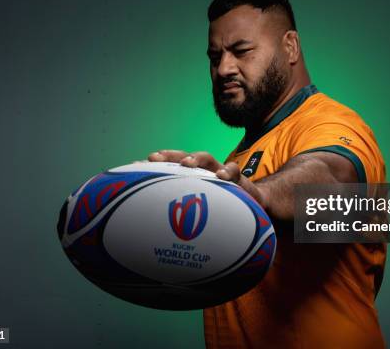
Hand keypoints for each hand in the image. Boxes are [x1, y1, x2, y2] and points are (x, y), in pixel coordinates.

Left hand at [147, 150, 268, 208]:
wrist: (252, 207)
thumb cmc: (220, 211)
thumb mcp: (200, 213)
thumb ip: (182, 217)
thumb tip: (153, 233)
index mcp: (191, 178)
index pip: (170, 166)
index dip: (154, 165)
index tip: (137, 164)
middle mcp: (203, 171)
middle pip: (183, 157)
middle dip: (168, 155)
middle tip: (154, 158)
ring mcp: (220, 172)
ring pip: (207, 158)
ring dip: (196, 158)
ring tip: (187, 164)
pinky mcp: (239, 179)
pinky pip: (234, 170)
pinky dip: (227, 171)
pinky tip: (222, 176)